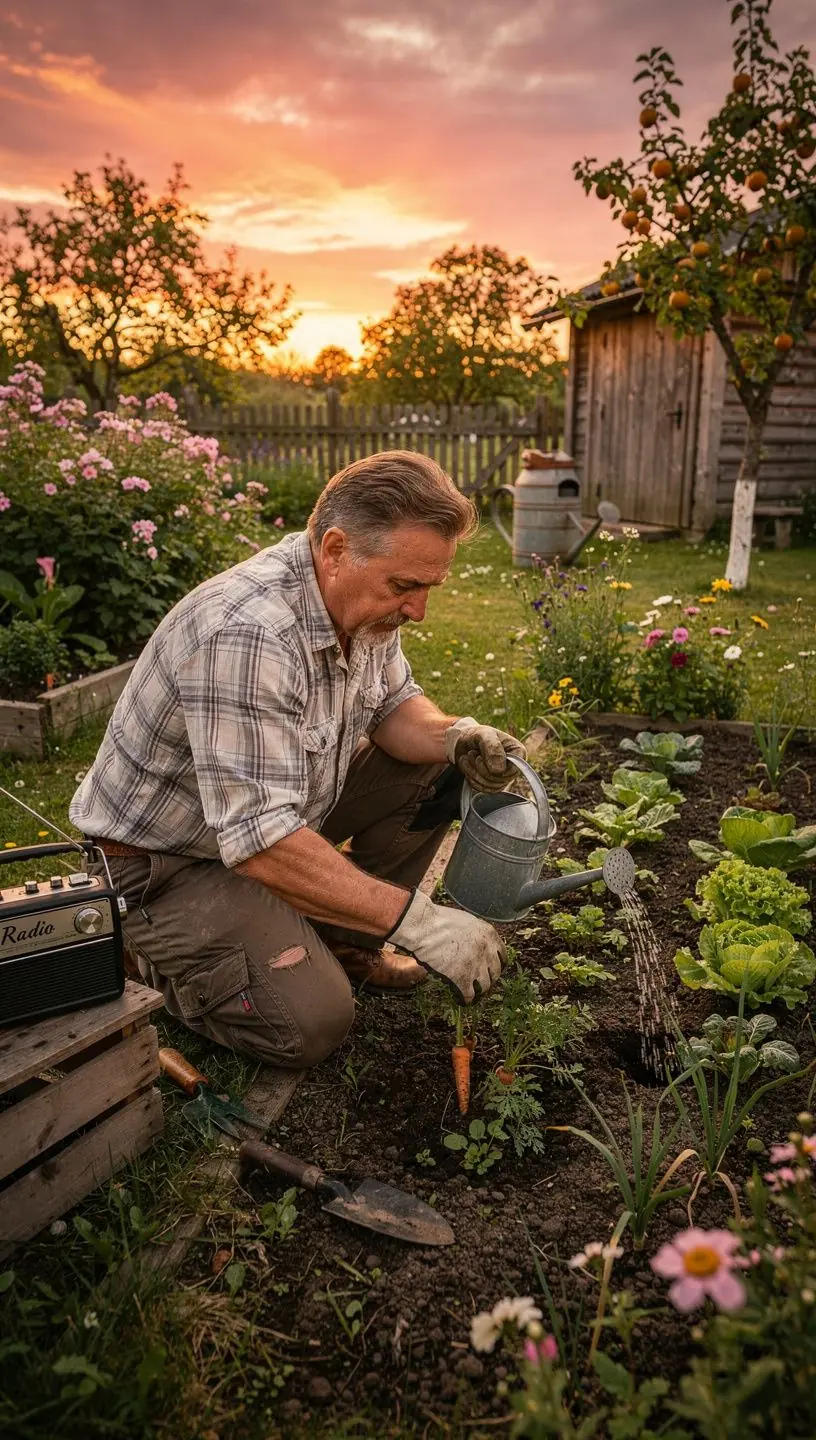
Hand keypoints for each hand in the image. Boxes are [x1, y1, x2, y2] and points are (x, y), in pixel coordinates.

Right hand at [387, 889, 503, 1003]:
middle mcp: (486, 951)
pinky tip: (461, 1000)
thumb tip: (475, 945)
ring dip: (479, 990)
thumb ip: (476, 934)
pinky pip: (469, 995)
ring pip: (485, 986)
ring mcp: (475, 966)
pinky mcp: (462, 978)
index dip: (497, 964)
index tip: (491, 969)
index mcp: (489, 934)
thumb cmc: (439, 920)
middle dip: (489, 978)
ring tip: (473, 992)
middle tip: (481, 981)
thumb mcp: (466, 921)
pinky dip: (466, 999)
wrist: (424, 926)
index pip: (502, 955)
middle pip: (495, 972)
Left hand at [445, 716, 526, 792]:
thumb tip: (499, 770)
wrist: (462, 741)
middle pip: (500, 780)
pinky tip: (467, 766)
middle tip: (471, 754)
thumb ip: (493, 748)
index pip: (513, 769)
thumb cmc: (476, 735)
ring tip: (468, 758)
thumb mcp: (483, 734)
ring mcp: (503, 776)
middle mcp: (513, 765)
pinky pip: (483, 789)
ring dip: (474, 773)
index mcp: (517, 751)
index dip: (495, 767)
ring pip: (491, 786)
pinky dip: (471, 778)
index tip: (480, 756)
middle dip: (481, 768)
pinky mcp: (493, 783)